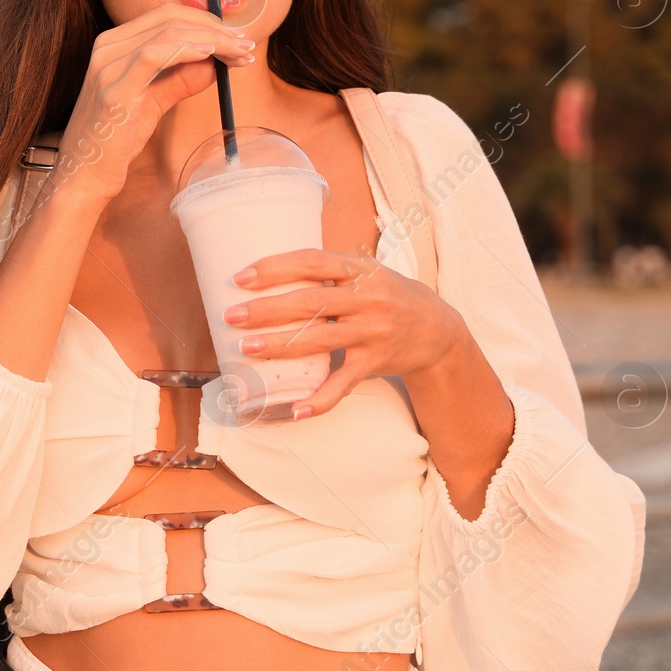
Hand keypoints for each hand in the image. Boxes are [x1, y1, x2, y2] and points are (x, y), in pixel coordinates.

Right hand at [52, 2, 256, 203]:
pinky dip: (186, 49)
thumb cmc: (115, 141)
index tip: (236, 40)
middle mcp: (107, 47)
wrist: (84, 176)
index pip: (165, 15)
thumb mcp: (154, 102)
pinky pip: (154, 55)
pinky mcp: (114, 90)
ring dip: (211, 39)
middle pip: (170, 17)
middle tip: (245, 46)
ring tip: (238, 53)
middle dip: (215, 28)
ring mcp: (108, 66)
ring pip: (167, 32)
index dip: (206, 22)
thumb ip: (180, 79)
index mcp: (113, 44)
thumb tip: (215, 64)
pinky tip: (210, 55)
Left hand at [219, 248, 463, 418]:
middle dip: (265, 309)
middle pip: (309, 302)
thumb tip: (271, 267)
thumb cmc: (390, 296)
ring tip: (246, 346)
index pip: (312, 261)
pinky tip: (295, 409)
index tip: (240, 277)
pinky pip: (344, 383)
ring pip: (319, 340)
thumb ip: (330, 270)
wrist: (440, 331)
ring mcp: (373, 332)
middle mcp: (368, 298)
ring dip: (279, 345)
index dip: (274, 267)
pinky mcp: (376, 362)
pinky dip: (320, 399)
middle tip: (231, 315)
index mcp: (360, 269)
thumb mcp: (368, 272)